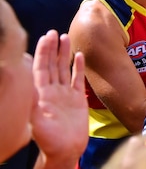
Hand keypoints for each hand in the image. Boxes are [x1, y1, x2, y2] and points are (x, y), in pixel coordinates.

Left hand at [31, 31, 87, 165]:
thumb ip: (34, 103)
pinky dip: (78, 67)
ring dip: (64, 54)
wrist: (66, 151)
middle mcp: (51, 91)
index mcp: (41, 94)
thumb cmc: (49, 140)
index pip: (40, 68)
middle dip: (52, 49)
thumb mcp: (37, 121)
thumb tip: (28, 85)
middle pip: (51, 65)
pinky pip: (77, 79)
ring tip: (65, 38)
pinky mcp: (76, 99)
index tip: (46, 37)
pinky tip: (79, 56)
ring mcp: (64, 94)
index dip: (42, 52)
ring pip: (63, 69)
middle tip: (54, 33)